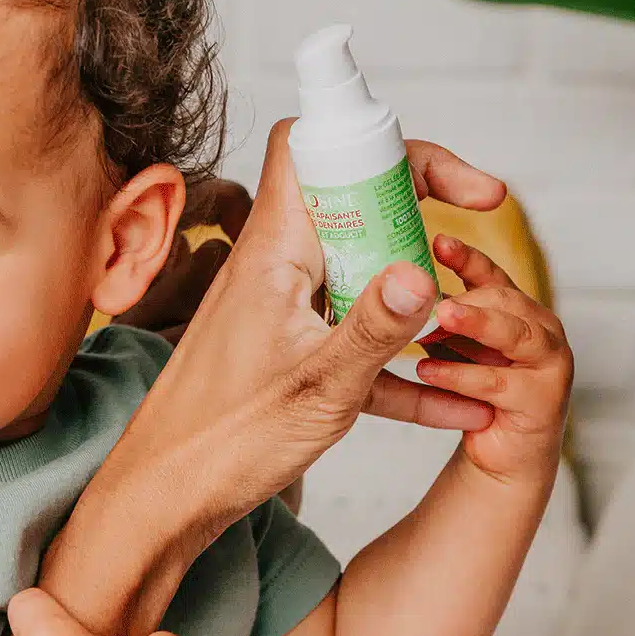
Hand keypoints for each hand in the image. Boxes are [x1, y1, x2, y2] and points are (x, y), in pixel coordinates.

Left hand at [104, 121, 508, 530]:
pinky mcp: (286, 344)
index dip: (381, 141)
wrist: (166, 494)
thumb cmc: (224, 443)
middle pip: (348, 201)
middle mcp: (273, 264)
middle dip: (414, 212)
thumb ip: (375, 330)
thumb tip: (425, 273)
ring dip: (408, 282)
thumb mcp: (320, 388)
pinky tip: (446, 401)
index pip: (314, 149)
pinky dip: (394, 351)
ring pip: (356, 264)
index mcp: (272, 253)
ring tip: (465, 316)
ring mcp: (279, 303)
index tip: (448, 178)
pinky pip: (349, 326)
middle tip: (468, 234)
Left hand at [416, 237, 572, 482]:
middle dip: (467, 296)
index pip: (489, 274)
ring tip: (440, 316)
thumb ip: (434, 318)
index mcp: (516, 310)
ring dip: (477, 322)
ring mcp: (552, 364)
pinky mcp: (545, 402)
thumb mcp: (443, 349)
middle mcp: (542, 329)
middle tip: (424, 294)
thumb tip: (398, 284)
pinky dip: (462, 375)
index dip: (466, 257)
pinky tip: (427, 371)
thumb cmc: (467, 400)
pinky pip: (500, 382)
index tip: (437, 243)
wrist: (496, 461)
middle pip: (505, 297)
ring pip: (515, 332)